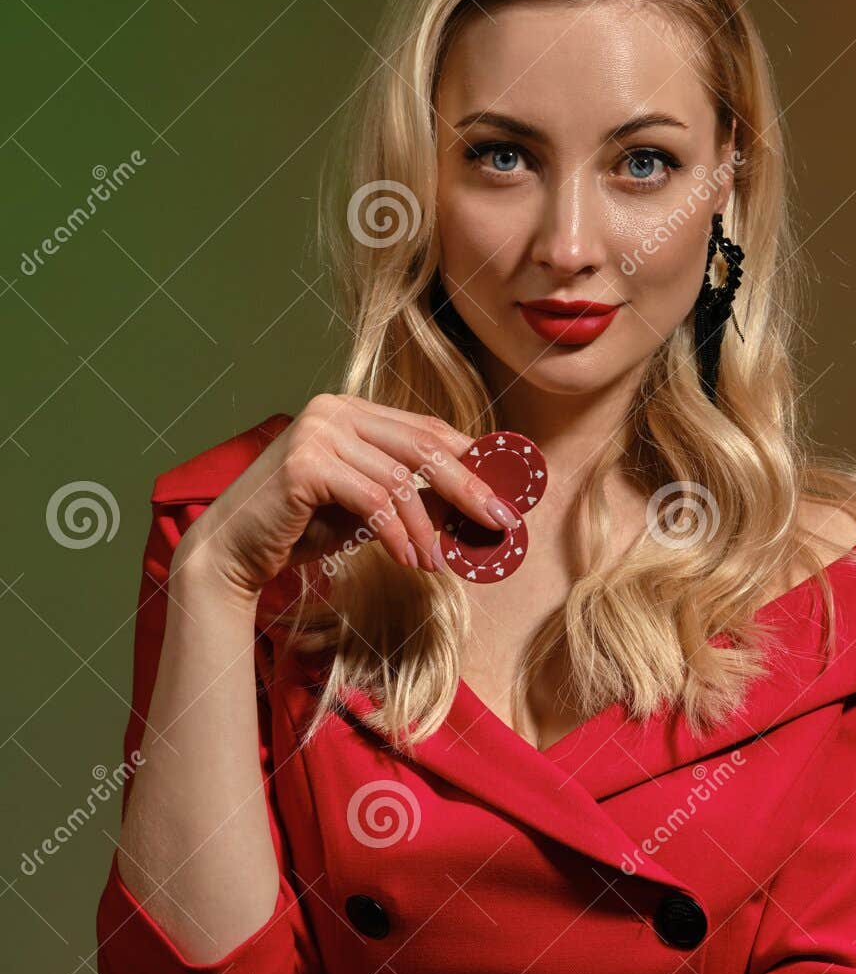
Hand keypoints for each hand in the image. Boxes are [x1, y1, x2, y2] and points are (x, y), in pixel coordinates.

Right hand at [170, 394, 522, 597]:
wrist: (233, 549)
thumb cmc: (300, 528)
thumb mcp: (364, 506)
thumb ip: (408, 494)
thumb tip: (472, 506)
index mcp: (353, 410)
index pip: (426, 428)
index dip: (471, 460)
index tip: (504, 493)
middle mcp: (335, 409)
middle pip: (424, 446)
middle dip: (469, 488)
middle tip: (499, 523)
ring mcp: (317, 432)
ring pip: (400, 480)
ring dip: (428, 528)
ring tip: (439, 564)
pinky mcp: (305, 465)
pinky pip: (371, 501)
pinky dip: (397, 535)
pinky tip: (410, 562)